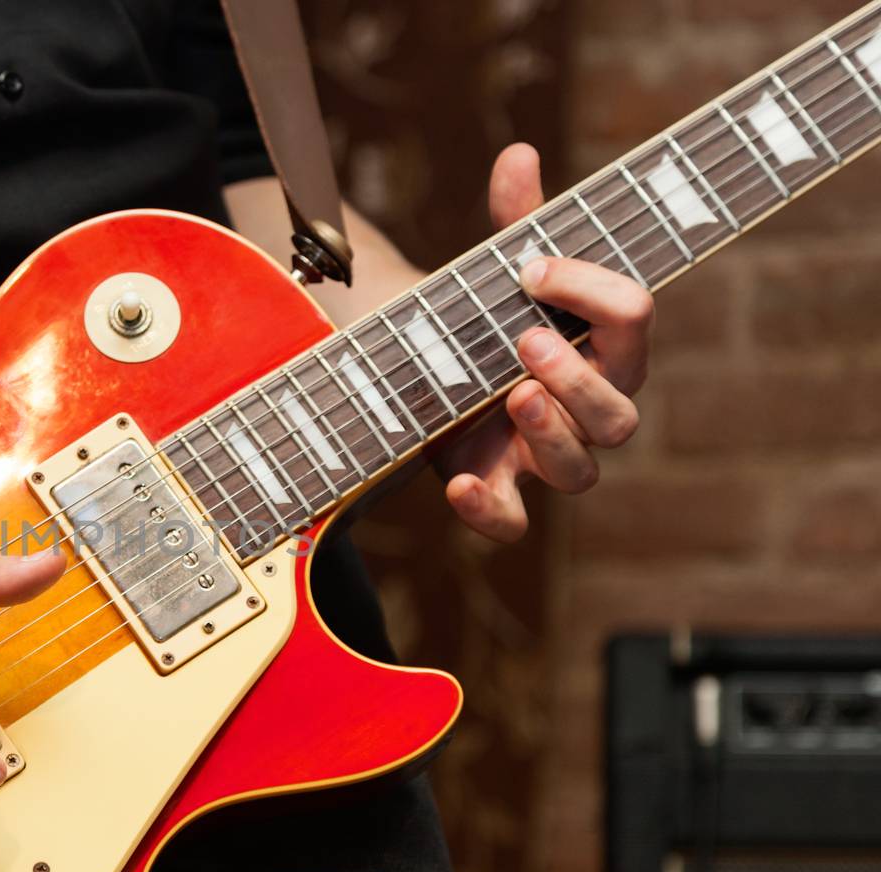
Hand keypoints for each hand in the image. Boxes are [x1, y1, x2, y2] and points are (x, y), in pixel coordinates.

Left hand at [436, 143, 652, 541]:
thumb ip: (513, 220)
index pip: (632, 320)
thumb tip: (517, 153)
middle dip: (580, 377)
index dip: (592, 290)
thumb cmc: (488, 320)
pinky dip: (491, 510)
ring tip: (513, 395)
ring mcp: (544, 456)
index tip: (532, 265)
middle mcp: (587, 409)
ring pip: (582, 470)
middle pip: (620, 415)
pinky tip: (462, 483)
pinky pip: (513, 523)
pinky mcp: (497, 489)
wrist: (433, 374)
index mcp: (604, 349)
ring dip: (552, 432)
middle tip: (527, 339)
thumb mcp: (495, 269)